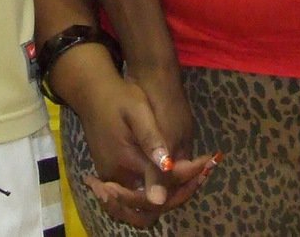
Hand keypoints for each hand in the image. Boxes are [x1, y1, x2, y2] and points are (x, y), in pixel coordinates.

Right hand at [62, 50, 214, 227]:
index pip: (163, 184)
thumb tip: (168, 169)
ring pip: (142, 206)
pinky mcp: (110, 176)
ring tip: (191, 176)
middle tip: (201, 172)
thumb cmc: (119, 98)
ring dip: (168, 196)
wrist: (92, 93)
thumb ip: (152, 141)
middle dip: (180, 193)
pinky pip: (134, 197)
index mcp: (127, 161)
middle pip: (153, 206)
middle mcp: (118, 178)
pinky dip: (154, 192)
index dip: (188, 177)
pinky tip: (170, 177)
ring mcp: (112, 179)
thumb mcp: (138, 111)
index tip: (207, 163)